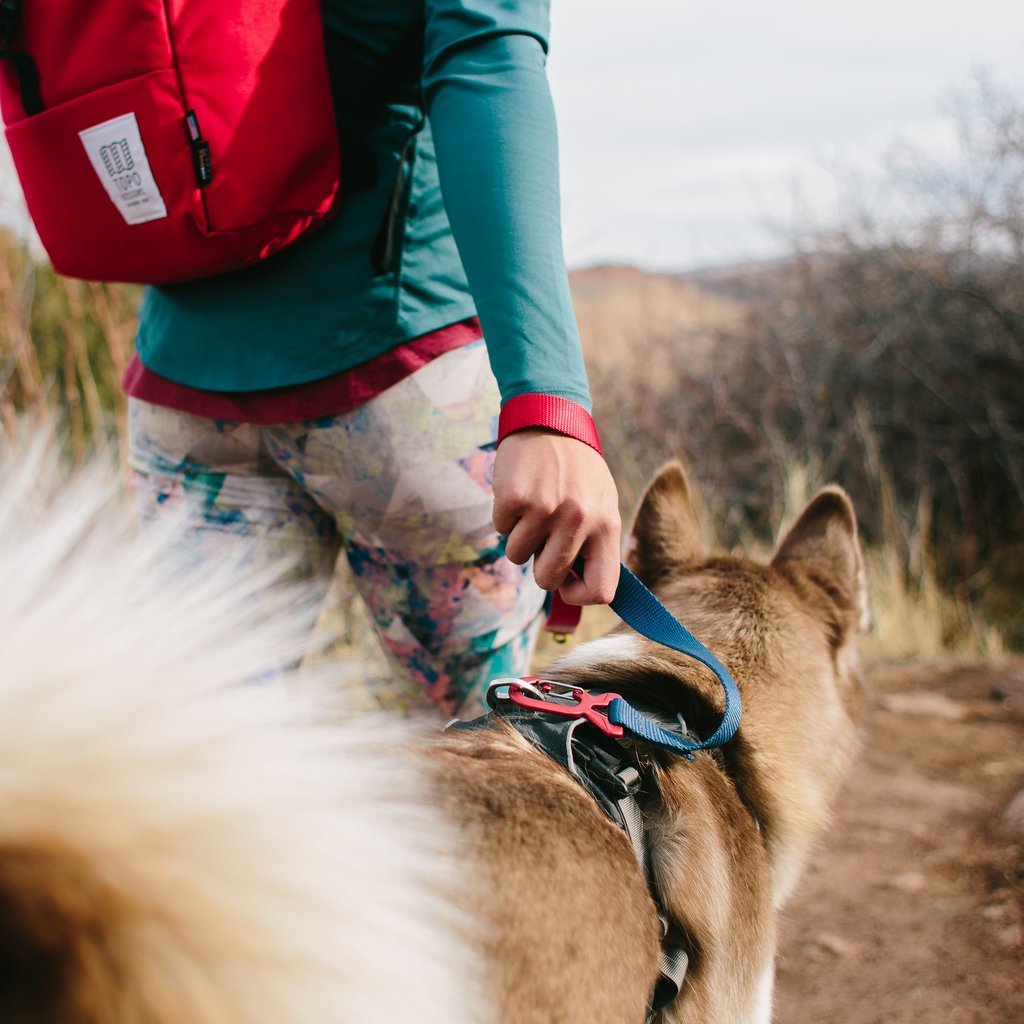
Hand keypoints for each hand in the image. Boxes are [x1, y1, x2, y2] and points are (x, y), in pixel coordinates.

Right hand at [492, 429, 620, 604]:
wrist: (549, 419)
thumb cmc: (577, 469)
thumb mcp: (599, 504)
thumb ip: (593, 545)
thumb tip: (575, 590)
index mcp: (606, 524)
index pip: (601, 590)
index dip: (579, 595)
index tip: (567, 583)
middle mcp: (578, 519)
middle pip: (549, 579)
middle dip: (539, 568)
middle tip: (542, 541)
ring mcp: (545, 509)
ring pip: (517, 556)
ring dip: (520, 537)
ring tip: (534, 506)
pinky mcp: (515, 498)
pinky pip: (500, 530)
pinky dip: (505, 517)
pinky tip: (520, 492)